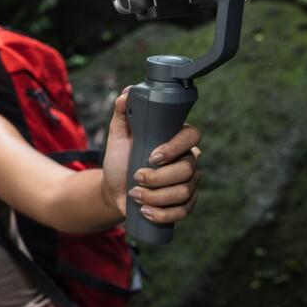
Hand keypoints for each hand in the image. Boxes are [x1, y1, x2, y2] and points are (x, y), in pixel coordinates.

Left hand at [103, 87, 201, 221]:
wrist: (114, 189)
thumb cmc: (119, 159)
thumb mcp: (117, 135)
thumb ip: (122, 112)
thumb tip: (128, 92)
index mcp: (177, 139)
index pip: (192, 136)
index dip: (175, 147)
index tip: (152, 156)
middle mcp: (188, 160)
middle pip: (188, 169)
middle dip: (158, 178)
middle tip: (135, 178)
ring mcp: (189, 183)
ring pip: (185, 192)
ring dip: (155, 196)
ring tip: (135, 194)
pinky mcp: (185, 204)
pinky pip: (183, 211)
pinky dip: (162, 214)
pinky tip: (145, 210)